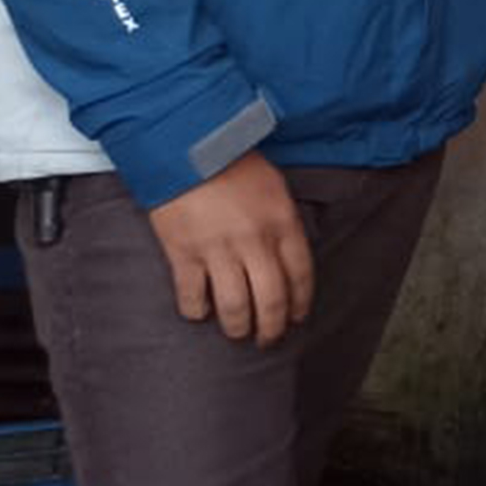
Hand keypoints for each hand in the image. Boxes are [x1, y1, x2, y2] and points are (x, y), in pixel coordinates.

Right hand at [144, 152, 313, 346]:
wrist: (189, 145)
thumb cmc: (235, 163)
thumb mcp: (276, 188)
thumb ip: (284, 224)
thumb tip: (287, 260)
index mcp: (283, 223)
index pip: (301, 276)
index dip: (300, 303)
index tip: (296, 318)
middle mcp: (254, 241)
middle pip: (271, 299)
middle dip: (272, 327)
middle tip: (268, 340)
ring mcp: (218, 249)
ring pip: (235, 306)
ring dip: (238, 327)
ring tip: (237, 333)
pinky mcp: (183, 252)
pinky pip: (193, 295)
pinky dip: (197, 311)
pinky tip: (200, 313)